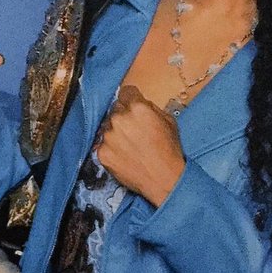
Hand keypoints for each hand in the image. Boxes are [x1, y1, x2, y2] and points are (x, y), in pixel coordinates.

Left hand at [95, 86, 184, 206]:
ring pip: (107, 127)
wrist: (163, 180)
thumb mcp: (169, 121)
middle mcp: (119, 119)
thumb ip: (151, 108)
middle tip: (134, 131)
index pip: (126, 92)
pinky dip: (111, 148)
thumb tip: (140, 103)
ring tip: (130, 146)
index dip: (131, 99)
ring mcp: (108, 136)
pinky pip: (103, 144)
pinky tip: (123, 156)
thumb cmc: (169, 151)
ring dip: (115, 133)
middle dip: (124, 117)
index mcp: (137, 108)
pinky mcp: (101, 152)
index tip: (132, 106)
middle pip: (116, 109)